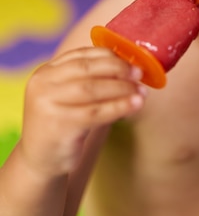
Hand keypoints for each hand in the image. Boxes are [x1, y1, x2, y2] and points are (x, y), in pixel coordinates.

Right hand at [20, 47, 145, 178]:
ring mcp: (48, 104)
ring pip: (92, 89)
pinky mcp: (59, 125)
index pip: (81, 55)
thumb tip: (129, 66)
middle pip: (87, 68)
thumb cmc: (64, 123)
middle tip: (139, 73)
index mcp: (45, 72)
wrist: (40, 160)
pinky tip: (135, 105)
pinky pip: (96, 112)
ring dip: (122, 88)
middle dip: (117, 68)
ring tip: (141, 91)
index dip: (109, 55)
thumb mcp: (70, 95)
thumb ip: (90, 79)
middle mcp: (43, 84)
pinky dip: (119, 106)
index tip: (131, 60)